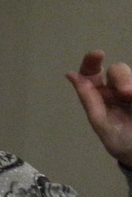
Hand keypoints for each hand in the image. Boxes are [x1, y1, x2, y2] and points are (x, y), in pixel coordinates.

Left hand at [66, 50, 131, 167]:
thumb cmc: (121, 142)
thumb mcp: (102, 124)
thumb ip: (89, 99)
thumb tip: (70, 74)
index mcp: (100, 96)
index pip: (91, 74)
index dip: (91, 61)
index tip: (98, 54)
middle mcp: (118, 90)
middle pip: (118, 70)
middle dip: (122, 77)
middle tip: (127, 93)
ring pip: (131, 75)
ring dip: (131, 82)